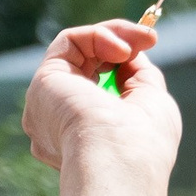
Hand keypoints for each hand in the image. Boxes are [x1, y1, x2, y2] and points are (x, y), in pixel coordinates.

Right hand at [21, 18, 181, 172]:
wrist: (119, 160)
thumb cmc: (143, 144)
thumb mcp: (152, 105)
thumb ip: (139, 78)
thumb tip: (133, 52)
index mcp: (86, 133)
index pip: (100, 85)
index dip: (125, 62)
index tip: (150, 45)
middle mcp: (60, 120)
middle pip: (86, 65)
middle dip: (120, 43)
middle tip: (148, 38)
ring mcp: (48, 101)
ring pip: (77, 50)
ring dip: (113, 36)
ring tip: (137, 42)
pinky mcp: (44, 82)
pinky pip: (70, 42)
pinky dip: (99, 36)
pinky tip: (121, 49)